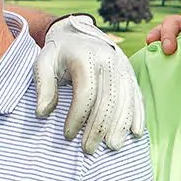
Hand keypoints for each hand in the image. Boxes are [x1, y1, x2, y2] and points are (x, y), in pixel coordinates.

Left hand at [35, 15, 144, 153]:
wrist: (78, 30)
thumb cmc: (58, 51)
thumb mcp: (43, 61)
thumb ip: (43, 85)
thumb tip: (43, 113)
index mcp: (86, 57)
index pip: (85, 93)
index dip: (77, 117)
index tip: (68, 135)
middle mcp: (109, 60)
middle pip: (108, 100)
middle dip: (98, 128)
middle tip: (89, 150)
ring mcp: (123, 66)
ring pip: (125, 100)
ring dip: (120, 126)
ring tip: (112, 146)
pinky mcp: (130, 73)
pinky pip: (137, 96)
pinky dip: (137, 115)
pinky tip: (135, 132)